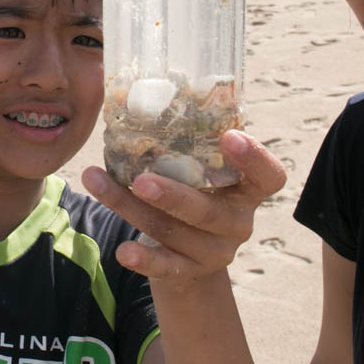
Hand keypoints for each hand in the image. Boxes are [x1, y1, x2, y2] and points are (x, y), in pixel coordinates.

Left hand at [82, 130, 285, 292]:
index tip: (231, 137)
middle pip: (207, 211)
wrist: (191, 257)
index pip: (269, 176)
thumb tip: (136, 91)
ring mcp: (215, 251)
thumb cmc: (193, 193)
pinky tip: (123, 251)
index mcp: (247, 191)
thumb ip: (188, 145)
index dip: (255, 158)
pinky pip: (165, 267)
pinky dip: (143, 259)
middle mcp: (238, 222)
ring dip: (127, 207)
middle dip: (173, 195)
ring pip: (170, 230)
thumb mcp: (200, 172)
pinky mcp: (189, 272)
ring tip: (94, 182)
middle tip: (141, 180)